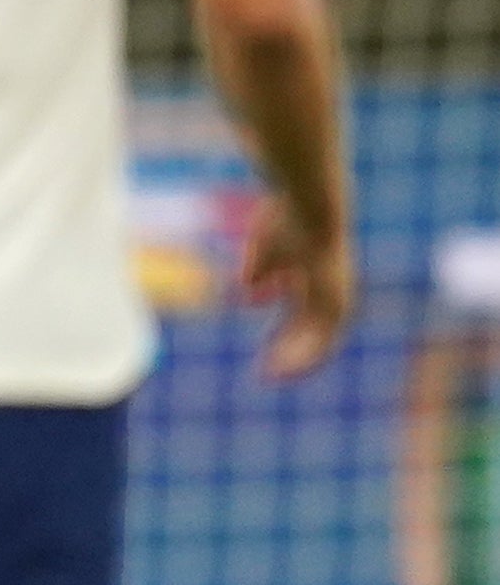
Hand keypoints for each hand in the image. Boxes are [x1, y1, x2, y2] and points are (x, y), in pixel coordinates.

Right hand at [239, 193, 350, 379]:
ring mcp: (334, 299)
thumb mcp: (264, 250)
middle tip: (266, 371)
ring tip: (271, 376)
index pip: (301, 315)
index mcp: (313, 278)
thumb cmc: (284, 219)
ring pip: (317, 341)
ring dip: (295, 361)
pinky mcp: (335, 306)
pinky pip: (321, 342)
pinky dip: (303, 358)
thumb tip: (248, 296)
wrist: (310, 208)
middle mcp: (329, 292)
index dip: (283, 333)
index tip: (265, 348)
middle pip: (309, 330)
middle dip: (287, 349)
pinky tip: (282, 368)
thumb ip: (258, 273)